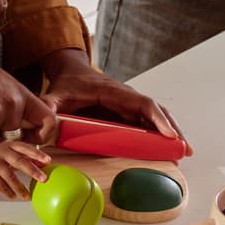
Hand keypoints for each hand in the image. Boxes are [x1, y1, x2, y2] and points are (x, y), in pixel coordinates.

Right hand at [0, 138, 50, 198]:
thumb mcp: (6, 156)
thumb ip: (21, 158)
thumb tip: (42, 164)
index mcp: (7, 145)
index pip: (25, 148)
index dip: (37, 154)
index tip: (48, 160)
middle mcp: (0, 152)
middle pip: (19, 161)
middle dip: (32, 170)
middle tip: (43, 179)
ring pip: (10, 176)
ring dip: (20, 188)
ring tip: (27, 196)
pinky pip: (1, 185)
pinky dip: (8, 192)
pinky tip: (13, 196)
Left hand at [38, 51, 191, 154]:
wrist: (70, 73)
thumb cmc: (65, 84)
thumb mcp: (53, 96)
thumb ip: (46, 109)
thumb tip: (40, 130)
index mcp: (114, 91)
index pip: (142, 104)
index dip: (157, 119)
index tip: (169, 134)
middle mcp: (127, 97)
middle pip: (156, 111)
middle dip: (172, 129)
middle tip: (184, 148)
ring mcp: (129, 104)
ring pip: (156, 117)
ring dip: (171, 132)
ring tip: (183, 151)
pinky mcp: (128, 112)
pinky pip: (148, 122)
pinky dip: (160, 134)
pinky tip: (168, 149)